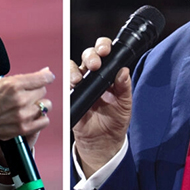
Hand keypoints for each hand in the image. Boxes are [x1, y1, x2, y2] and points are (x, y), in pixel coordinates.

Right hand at [0, 67, 53, 165]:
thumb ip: (20, 78)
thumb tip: (43, 72)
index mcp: (13, 85)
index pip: (43, 78)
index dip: (46, 76)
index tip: (47, 77)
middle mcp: (20, 99)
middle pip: (43, 91)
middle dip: (36, 90)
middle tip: (26, 93)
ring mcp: (23, 115)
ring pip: (46, 105)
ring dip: (39, 104)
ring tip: (29, 105)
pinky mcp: (24, 128)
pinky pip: (44, 121)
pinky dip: (41, 118)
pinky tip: (32, 115)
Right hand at [71, 37, 131, 177]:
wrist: (103, 143)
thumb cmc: (115, 121)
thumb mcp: (125, 104)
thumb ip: (124, 87)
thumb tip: (124, 71)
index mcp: (108, 74)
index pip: (104, 53)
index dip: (103, 47)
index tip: (105, 51)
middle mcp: (93, 76)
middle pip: (87, 55)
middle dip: (90, 55)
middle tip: (95, 65)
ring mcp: (80, 86)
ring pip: (73, 67)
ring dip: (74, 70)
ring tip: (78, 79)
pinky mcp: (71, 97)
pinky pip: (64, 86)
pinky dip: (66, 84)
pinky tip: (71, 87)